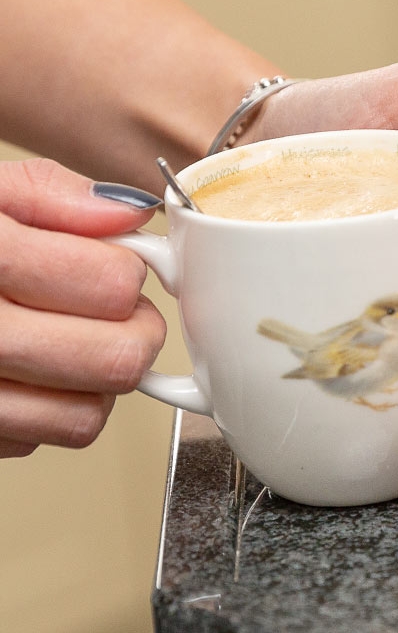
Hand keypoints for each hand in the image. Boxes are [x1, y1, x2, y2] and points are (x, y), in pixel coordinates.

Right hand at [0, 159, 165, 456]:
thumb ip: (51, 194)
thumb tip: (129, 214)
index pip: (112, 286)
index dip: (127, 271)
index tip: (114, 264)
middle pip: (118, 360)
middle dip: (133, 330)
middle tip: (111, 310)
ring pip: (88, 415)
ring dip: (97, 380)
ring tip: (70, 340)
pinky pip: (44, 439)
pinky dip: (52, 408)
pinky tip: (29, 372)